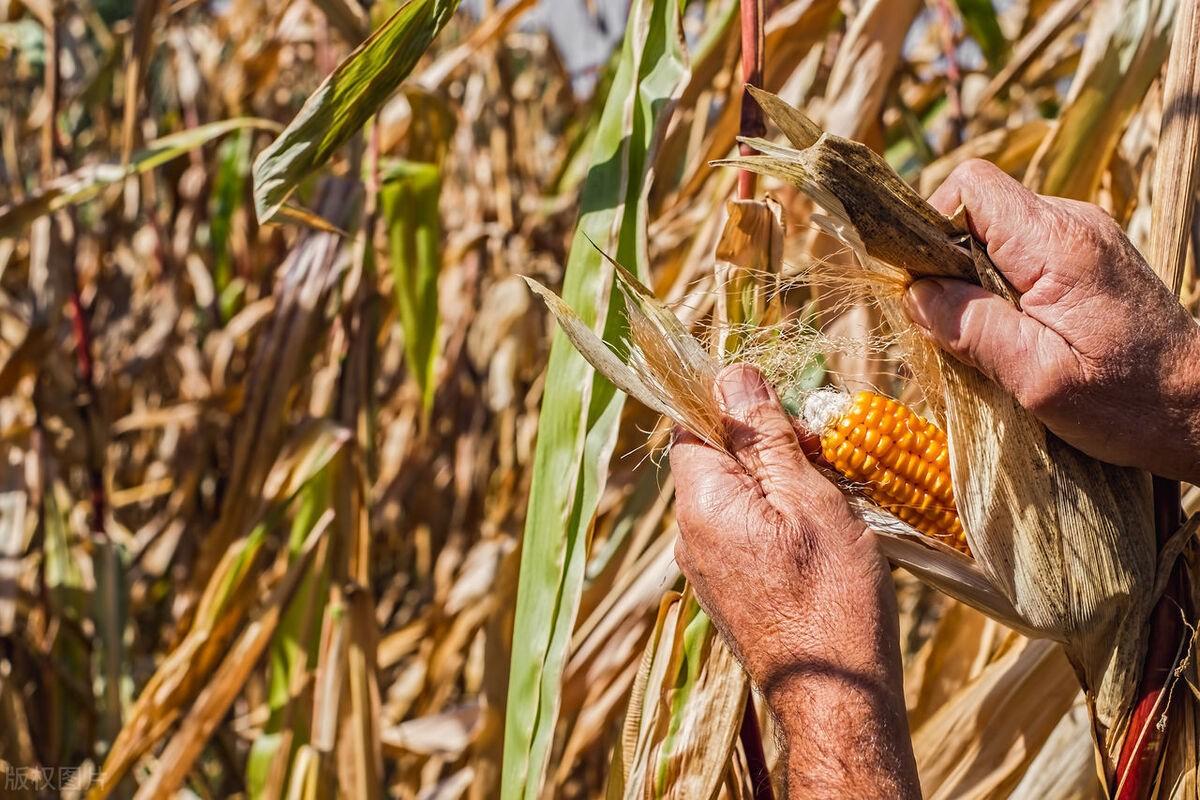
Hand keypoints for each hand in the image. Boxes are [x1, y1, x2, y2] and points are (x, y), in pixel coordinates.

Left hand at [670, 364, 918, 798]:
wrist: (837, 698)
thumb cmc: (830, 595)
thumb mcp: (807, 497)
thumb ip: (764, 436)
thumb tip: (730, 375)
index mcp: (698, 503)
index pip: (693, 423)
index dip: (741, 408)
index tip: (793, 422)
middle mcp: (688, 534)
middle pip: (716, 457)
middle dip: (770, 446)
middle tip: (826, 461)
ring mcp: (706, 567)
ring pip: (736, 495)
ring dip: (782, 484)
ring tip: (834, 500)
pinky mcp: (729, 591)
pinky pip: (745, 531)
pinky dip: (780, 520)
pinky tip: (823, 537)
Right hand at [906, 159, 1199, 481]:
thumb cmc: (1128, 402)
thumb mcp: (1038, 378)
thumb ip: (972, 329)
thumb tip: (915, 294)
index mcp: (1058, 244)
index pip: (972, 187)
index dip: (933, 226)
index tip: (929, 286)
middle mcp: (1073, 223)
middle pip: (978, 209)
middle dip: (949, 262)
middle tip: (959, 325)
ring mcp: (1082, 236)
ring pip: (995, 233)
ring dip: (974, 280)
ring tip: (993, 335)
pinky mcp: (1086, 257)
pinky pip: (1018, 252)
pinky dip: (1000, 288)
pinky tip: (1016, 332)